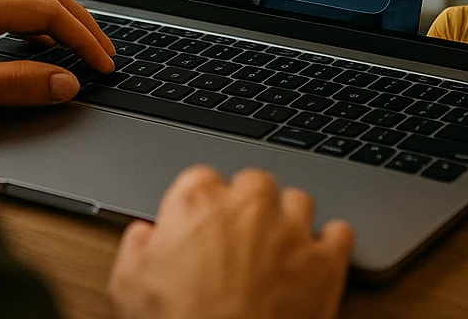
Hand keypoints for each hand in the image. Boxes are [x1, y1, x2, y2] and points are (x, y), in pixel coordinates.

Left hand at [0, 0, 115, 112]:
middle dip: (79, 19)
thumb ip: (15, 85)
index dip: (83, 36)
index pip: (47, 9)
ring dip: (55, 16)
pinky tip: (36, 43)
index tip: (104, 62)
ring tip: (80, 46)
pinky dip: (29, 18)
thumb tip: (65, 83)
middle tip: (104, 51)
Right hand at [109, 166, 353, 318]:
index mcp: (197, 200)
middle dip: (248, 206)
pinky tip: (317, 259)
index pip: (201, 179)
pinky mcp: (325, 263)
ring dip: (289, 221)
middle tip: (238, 242)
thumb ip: (136, 247)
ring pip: (298, 202)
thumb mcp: (127, 287)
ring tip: (276, 252)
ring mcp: (291, 230)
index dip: (201, 207)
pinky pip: (340, 234)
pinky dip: (331, 244)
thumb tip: (144, 235)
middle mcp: (248, 204)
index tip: (199, 227)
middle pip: (254, 182)